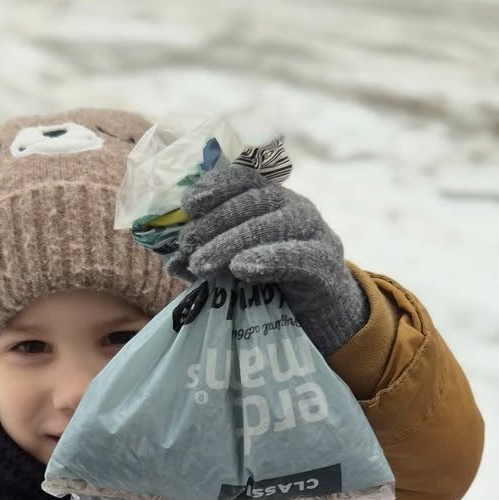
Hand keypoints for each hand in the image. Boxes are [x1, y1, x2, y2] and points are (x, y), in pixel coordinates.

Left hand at [169, 158, 368, 354]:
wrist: (322, 320)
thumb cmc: (276, 288)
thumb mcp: (240, 264)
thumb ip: (212, 255)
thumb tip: (172, 260)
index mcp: (273, 201)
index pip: (244, 179)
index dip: (215, 186)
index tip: (189, 205)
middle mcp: (297, 208)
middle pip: (254, 202)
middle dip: (215, 222)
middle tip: (187, 247)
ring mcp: (316, 234)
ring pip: (272, 225)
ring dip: (231, 242)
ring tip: (202, 265)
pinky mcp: (326, 264)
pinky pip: (297, 256)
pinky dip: (267, 258)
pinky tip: (241, 269)